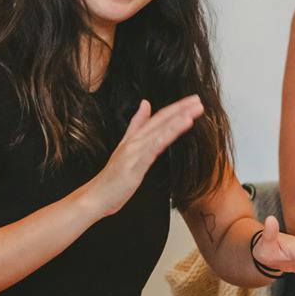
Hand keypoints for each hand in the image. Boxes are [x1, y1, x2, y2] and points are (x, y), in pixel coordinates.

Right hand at [83, 96, 203, 216]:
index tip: (192, 100)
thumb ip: (136, 125)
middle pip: (161, 120)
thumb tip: (145, 104)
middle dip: (181, 108)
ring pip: (160, 130)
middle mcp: (135, 141)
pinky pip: (154, 146)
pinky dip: (169, 134)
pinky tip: (183, 125)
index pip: (158, 118)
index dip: (176, 108)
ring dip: (179, 118)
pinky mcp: (136, 164)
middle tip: (198, 99)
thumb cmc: (112, 178)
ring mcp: (135, 151)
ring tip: (195, 109)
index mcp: (134, 138)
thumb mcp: (125, 147)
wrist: (96, 196)